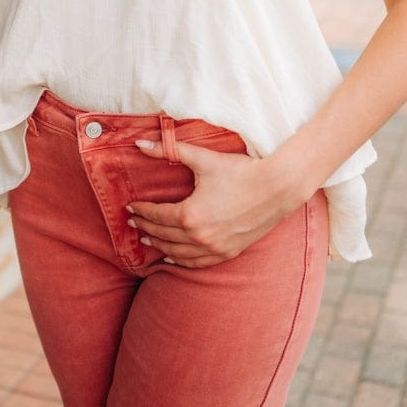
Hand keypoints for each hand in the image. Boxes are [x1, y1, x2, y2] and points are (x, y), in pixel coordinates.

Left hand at [127, 139, 299, 267]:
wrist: (277, 188)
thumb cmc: (240, 171)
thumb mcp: (203, 159)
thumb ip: (169, 151)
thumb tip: (139, 143)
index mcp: (190, 215)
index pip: (156, 215)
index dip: (141, 211)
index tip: (130, 207)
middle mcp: (199, 237)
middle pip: (163, 235)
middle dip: (146, 227)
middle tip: (134, 222)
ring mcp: (214, 248)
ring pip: (177, 253)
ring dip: (160, 246)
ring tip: (147, 240)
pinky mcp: (228, 253)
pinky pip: (197, 263)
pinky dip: (181, 261)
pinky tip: (173, 257)